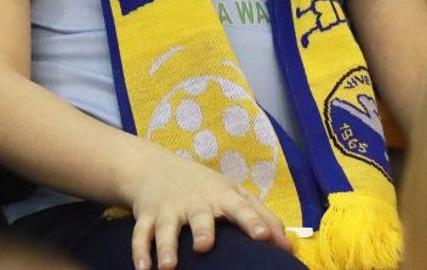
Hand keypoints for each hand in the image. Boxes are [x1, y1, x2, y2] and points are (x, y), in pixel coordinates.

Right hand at [125, 151, 289, 269]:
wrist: (154, 167)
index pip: (240, 208)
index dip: (252, 222)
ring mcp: (168, 209)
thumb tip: (288, 245)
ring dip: (166, 247)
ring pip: (166, 228)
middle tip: (204, 246)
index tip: (263, 237)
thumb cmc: (205, 187)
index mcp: (220, 197)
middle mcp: (194, 202)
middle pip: (199, 216)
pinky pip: (141, 234)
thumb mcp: (233, 194)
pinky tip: (143, 269)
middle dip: (202, 230)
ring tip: (168, 267)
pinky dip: (139, 251)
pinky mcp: (147, 217)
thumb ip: (262, 216)